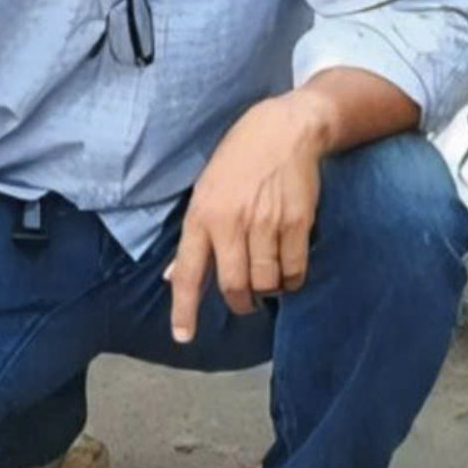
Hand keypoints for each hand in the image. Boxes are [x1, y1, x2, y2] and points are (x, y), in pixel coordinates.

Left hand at [169, 92, 328, 338]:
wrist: (284, 130)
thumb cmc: (238, 161)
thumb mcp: (203, 191)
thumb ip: (192, 237)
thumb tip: (172, 276)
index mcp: (201, 216)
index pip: (187, 273)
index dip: (184, 310)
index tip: (183, 337)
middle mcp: (230, 223)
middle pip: (232, 286)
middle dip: (239, 303)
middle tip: (244, 303)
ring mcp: (264, 223)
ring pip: (265, 282)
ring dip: (267, 292)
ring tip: (268, 282)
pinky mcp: (296, 222)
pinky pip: (294, 269)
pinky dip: (292, 280)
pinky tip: (289, 273)